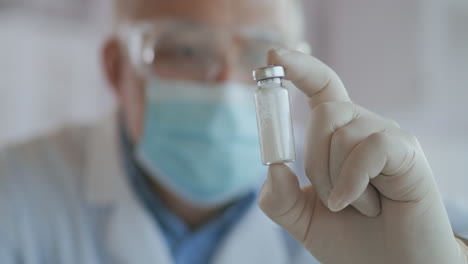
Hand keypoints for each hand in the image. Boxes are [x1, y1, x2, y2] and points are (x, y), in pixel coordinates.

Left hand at [258, 48, 466, 263]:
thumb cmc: (351, 240)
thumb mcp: (303, 219)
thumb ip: (280, 197)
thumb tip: (272, 168)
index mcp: (337, 136)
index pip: (320, 87)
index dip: (299, 68)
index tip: (273, 55)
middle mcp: (363, 127)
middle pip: (324, 112)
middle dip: (315, 161)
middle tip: (332, 198)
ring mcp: (386, 137)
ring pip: (341, 133)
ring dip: (335, 180)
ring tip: (356, 205)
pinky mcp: (406, 152)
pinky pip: (368, 148)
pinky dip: (352, 182)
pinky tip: (362, 206)